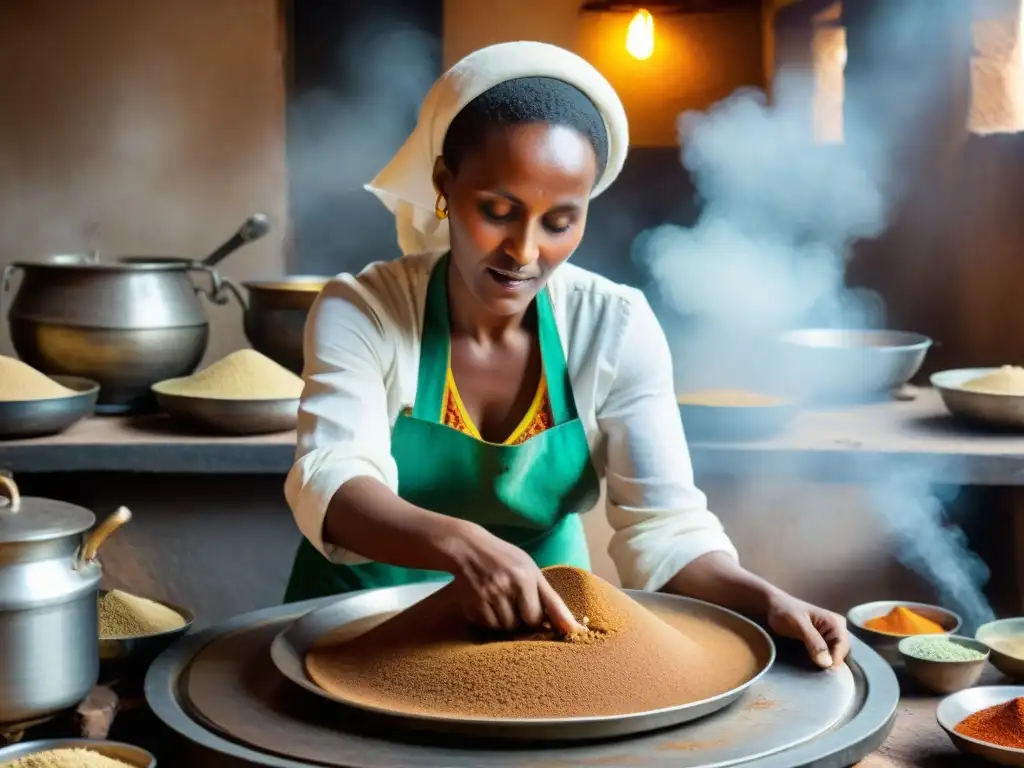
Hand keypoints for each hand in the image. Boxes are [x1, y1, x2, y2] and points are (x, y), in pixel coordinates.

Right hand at [442, 521, 582, 634]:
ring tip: (500, 603)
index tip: (541, 624)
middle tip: (516, 606)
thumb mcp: (531, 570)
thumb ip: (551, 599)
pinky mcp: (470, 603)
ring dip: (504, 622)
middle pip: (521, 624)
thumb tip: (572, 628)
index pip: (537, 615)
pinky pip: (486, 625)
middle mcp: (507, 586)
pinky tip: (486, 604)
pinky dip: (488, 620)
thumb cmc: (506, 559)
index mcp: (526, 577)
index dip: (540, 621)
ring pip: (503, 627)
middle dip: (522, 620)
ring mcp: (487, 595)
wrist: (467, 548)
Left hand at [766, 592, 849, 669]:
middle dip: (831, 664)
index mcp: (835, 623)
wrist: (773, 606)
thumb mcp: (798, 625)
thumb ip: (814, 642)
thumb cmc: (784, 612)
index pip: (842, 647)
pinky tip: (812, 667)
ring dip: (825, 664)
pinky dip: (820, 662)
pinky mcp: (822, 642)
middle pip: (840, 653)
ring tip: (813, 672)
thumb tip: (827, 663)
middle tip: (816, 674)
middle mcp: (837, 630)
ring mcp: (830, 636)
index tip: (823, 672)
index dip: (835, 661)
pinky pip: (826, 655)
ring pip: (833, 656)